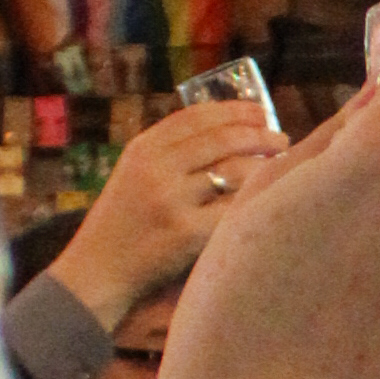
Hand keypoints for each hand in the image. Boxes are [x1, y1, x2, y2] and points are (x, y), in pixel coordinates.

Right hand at [44, 100, 290, 329]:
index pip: (198, 116)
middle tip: (282, 139)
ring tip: (278, 167)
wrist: (97, 269)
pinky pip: (233, 209)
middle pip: (224, 139)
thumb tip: (232, 127)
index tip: (261, 111)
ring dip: (265, 166)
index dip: (237, 109)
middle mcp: (156, 168)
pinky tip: (263, 200)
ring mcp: (171, 200)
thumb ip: (171, 150)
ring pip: (235, 172)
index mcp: (144, 148)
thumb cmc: (124, 221)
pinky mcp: (186, 233)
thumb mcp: (135, 172)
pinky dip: (253, 200)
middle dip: (260, 135)